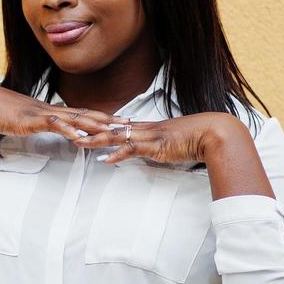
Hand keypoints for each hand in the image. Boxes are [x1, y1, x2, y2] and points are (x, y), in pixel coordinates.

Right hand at [0, 81, 125, 142]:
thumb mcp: (14, 120)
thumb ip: (27, 124)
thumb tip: (34, 128)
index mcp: (45, 110)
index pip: (78, 113)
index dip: (99, 116)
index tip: (116, 120)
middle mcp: (47, 110)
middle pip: (84, 113)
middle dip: (108, 119)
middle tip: (129, 124)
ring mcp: (39, 113)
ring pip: (74, 118)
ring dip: (95, 125)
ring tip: (114, 130)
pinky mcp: (29, 119)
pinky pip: (53, 124)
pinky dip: (68, 130)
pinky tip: (80, 137)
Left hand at [72, 112, 235, 164]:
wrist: (215, 134)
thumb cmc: (196, 138)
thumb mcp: (170, 142)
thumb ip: (156, 146)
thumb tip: (146, 151)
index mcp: (147, 127)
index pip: (117, 124)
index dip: (97, 125)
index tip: (80, 124)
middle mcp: (145, 129)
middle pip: (110, 127)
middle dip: (88, 129)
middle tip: (68, 129)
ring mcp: (149, 136)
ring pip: (117, 136)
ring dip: (96, 140)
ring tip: (77, 142)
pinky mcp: (156, 146)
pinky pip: (133, 149)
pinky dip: (118, 154)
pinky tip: (104, 159)